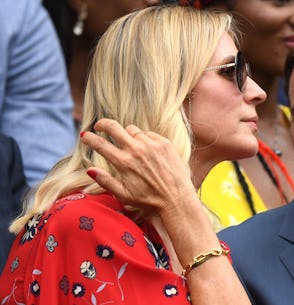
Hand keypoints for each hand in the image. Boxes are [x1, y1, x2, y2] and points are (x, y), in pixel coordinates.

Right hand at [80, 118, 196, 216]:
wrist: (177, 199)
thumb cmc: (149, 201)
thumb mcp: (123, 195)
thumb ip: (105, 181)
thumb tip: (89, 169)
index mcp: (123, 163)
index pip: (100, 144)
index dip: (89, 138)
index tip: (84, 135)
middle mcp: (136, 150)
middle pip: (113, 127)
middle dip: (103, 124)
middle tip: (100, 126)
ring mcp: (152, 144)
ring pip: (132, 129)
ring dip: (126, 134)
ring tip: (129, 145)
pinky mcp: (164, 143)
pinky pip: (148, 134)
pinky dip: (144, 139)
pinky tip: (147, 150)